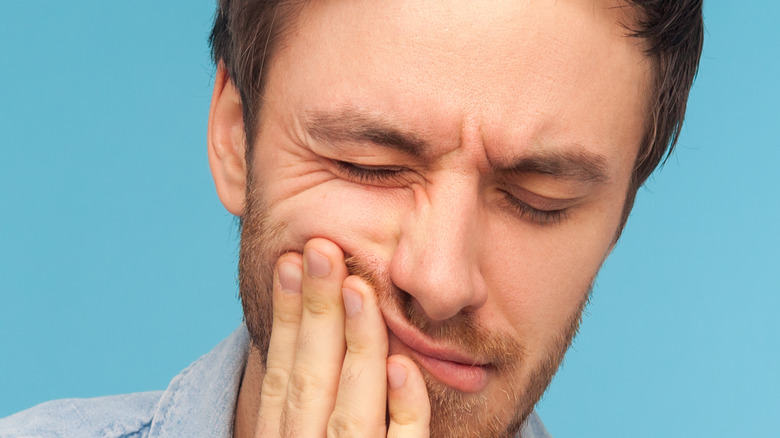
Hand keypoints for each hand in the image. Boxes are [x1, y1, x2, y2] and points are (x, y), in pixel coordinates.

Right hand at [255, 238, 430, 436]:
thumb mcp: (308, 435)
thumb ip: (318, 397)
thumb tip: (328, 317)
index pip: (280, 376)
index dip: (285, 317)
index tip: (290, 260)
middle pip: (310, 381)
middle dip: (316, 312)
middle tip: (321, 248)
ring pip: (352, 411)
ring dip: (357, 344)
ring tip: (358, 286)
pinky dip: (403, 409)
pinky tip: (402, 365)